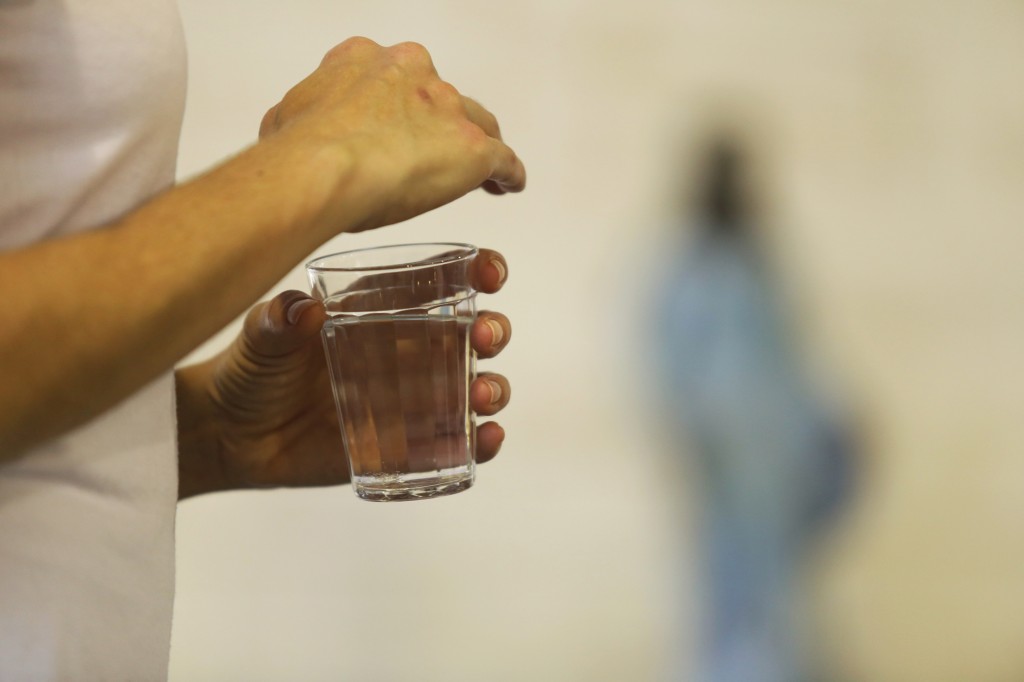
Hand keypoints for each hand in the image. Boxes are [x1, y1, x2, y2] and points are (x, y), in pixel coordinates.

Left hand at [176, 250, 511, 497]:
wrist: (230, 436)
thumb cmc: (249, 371)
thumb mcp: (259, 337)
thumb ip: (275, 321)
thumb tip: (300, 308)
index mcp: (381, 311)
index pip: (442, 283)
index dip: (478, 272)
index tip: (490, 275)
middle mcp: (405, 351)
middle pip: (472, 334)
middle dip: (493, 331)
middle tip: (484, 337)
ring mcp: (409, 400)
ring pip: (473, 387)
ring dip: (492, 387)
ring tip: (482, 395)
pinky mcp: (405, 446)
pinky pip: (455, 442)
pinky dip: (480, 443)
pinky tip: (485, 440)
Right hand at [259, 37, 525, 232]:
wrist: (324, 167)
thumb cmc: (299, 148)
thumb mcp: (284, 119)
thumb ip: (300, 119)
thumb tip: (292, 132)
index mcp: (364, 61)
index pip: (392, 77)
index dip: (398, 102)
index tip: (395, 122)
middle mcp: (412, 73)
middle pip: (440, 96)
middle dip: (438, 121)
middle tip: (432, 152)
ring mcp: (447, 108)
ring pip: (476, 123)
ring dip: (477, 143)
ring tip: (480, 171)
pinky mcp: (473, 148)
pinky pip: (502, 160)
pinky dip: (507, 173)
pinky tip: (508, 185)